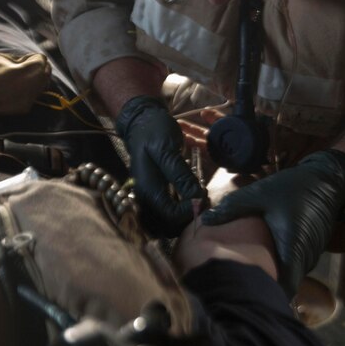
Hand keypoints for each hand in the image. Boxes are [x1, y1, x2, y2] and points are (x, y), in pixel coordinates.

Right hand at [117, 96, 205, 236]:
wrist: (142, 121)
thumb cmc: (154, 132)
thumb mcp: (168, 149)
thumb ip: (181, 174)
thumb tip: (196, 198)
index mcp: (148, 189)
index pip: (171, 216)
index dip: (191, 210)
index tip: (202, 194)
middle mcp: (145, 198)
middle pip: (169, 224)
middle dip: (189, 214)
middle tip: (202, 196)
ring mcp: (148, 197)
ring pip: (168, 220)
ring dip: (185, 212)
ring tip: (197, 194)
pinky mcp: (153, 194)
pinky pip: (167, 211)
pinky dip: (180, 207)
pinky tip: (189, 192)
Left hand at [202, 149, 344, 293]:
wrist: (326, 181)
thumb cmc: (294, 188)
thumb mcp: (260, 194)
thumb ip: (233, 208)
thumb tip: (204, 220)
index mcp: (292, 248)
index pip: (284, 287)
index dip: (265, 295)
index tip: (244, 296)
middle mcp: (304, 258)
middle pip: (284, 283)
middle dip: (263, 285)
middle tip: (236, 285)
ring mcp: (310, 255)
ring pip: (289, 273)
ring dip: (272, 273)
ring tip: (245, 272)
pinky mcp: (310, 249)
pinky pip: (293, 263)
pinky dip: (280, 263)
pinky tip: (262, 256)